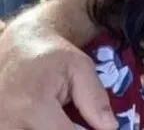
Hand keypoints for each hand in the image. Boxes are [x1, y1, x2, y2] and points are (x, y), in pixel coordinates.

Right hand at [0, 18, 117, 129]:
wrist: (17, 45)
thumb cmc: (52, 55)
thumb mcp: (81, 68)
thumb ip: (95, 99)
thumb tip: (110, 128)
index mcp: (33, 105)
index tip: (97, 128)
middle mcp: (8, 120)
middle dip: (63, 128)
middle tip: (73, 118)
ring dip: (51, 128)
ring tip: (58, 115)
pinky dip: (36, 126)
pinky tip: (45, 119)